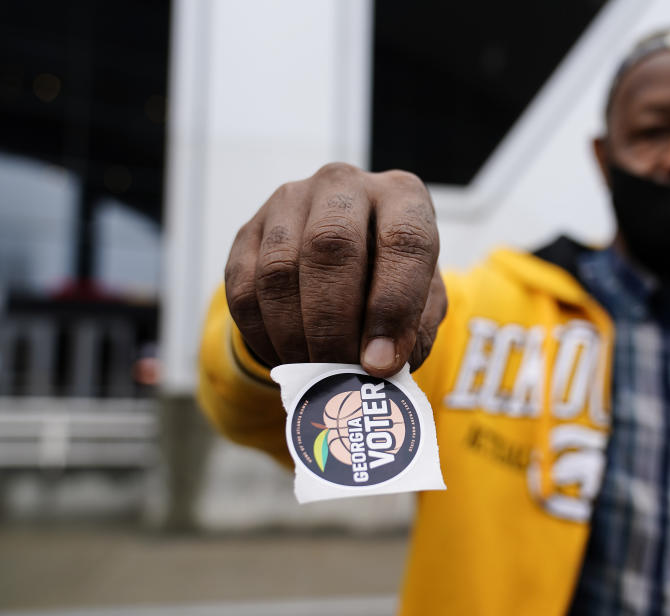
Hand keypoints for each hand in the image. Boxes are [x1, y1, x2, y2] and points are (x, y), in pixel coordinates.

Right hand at [224, 163, 445, 377]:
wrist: (346, 256)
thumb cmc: (394, 280)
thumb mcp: (424, 301)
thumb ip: (413, 331)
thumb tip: (383, 366)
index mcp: (401, 196)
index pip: (404, 241)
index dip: (393, 307)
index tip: (381, 363)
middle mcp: (343, 186)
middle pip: (331, 246)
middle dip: (334, 324)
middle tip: (340, 373)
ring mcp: (290, 201)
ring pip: (280, 270)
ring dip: (295, 335)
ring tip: (314, 373)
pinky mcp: (249, 231)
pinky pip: (243, 289)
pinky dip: (263, 336)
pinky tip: (287, 360)